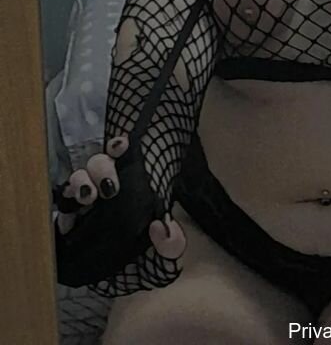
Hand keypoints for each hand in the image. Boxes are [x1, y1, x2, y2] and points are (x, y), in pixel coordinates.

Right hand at [54, 134, 185, 286]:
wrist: (121, 280)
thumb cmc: (145, 259)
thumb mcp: (164, 253)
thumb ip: (173, 242)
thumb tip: (160, 229)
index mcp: (131, 188)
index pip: (123, 158)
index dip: (119, 147)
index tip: (121, 146)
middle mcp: (106, 189)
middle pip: (98, 164)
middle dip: (101, 169)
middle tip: (108, 188)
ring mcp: (86, 204)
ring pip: (78, 178)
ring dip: (80, 182)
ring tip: (87, 197)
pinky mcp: (69, 221)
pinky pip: (62, 206)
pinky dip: (64, 207)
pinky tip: (68, 216)